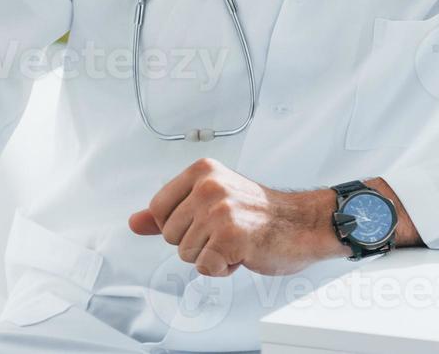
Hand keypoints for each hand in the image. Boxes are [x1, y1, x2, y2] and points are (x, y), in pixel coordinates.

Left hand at [128, 158, 344, 276]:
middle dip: (196, 242)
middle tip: (228, 230)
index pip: (158, 209)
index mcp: (202, 171)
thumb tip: (135, 222)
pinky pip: (205, 267)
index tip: (208, 218)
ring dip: (211, 255)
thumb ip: (171, 211)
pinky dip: (223, 268)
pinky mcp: (230, 237)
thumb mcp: (212, 200)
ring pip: (185, 254)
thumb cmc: (261, 213)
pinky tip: (242, 251)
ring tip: (237, 239)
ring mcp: (219, 211)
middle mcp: (209, 186)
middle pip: (169, 235)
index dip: (180, 224)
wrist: (303, 224)